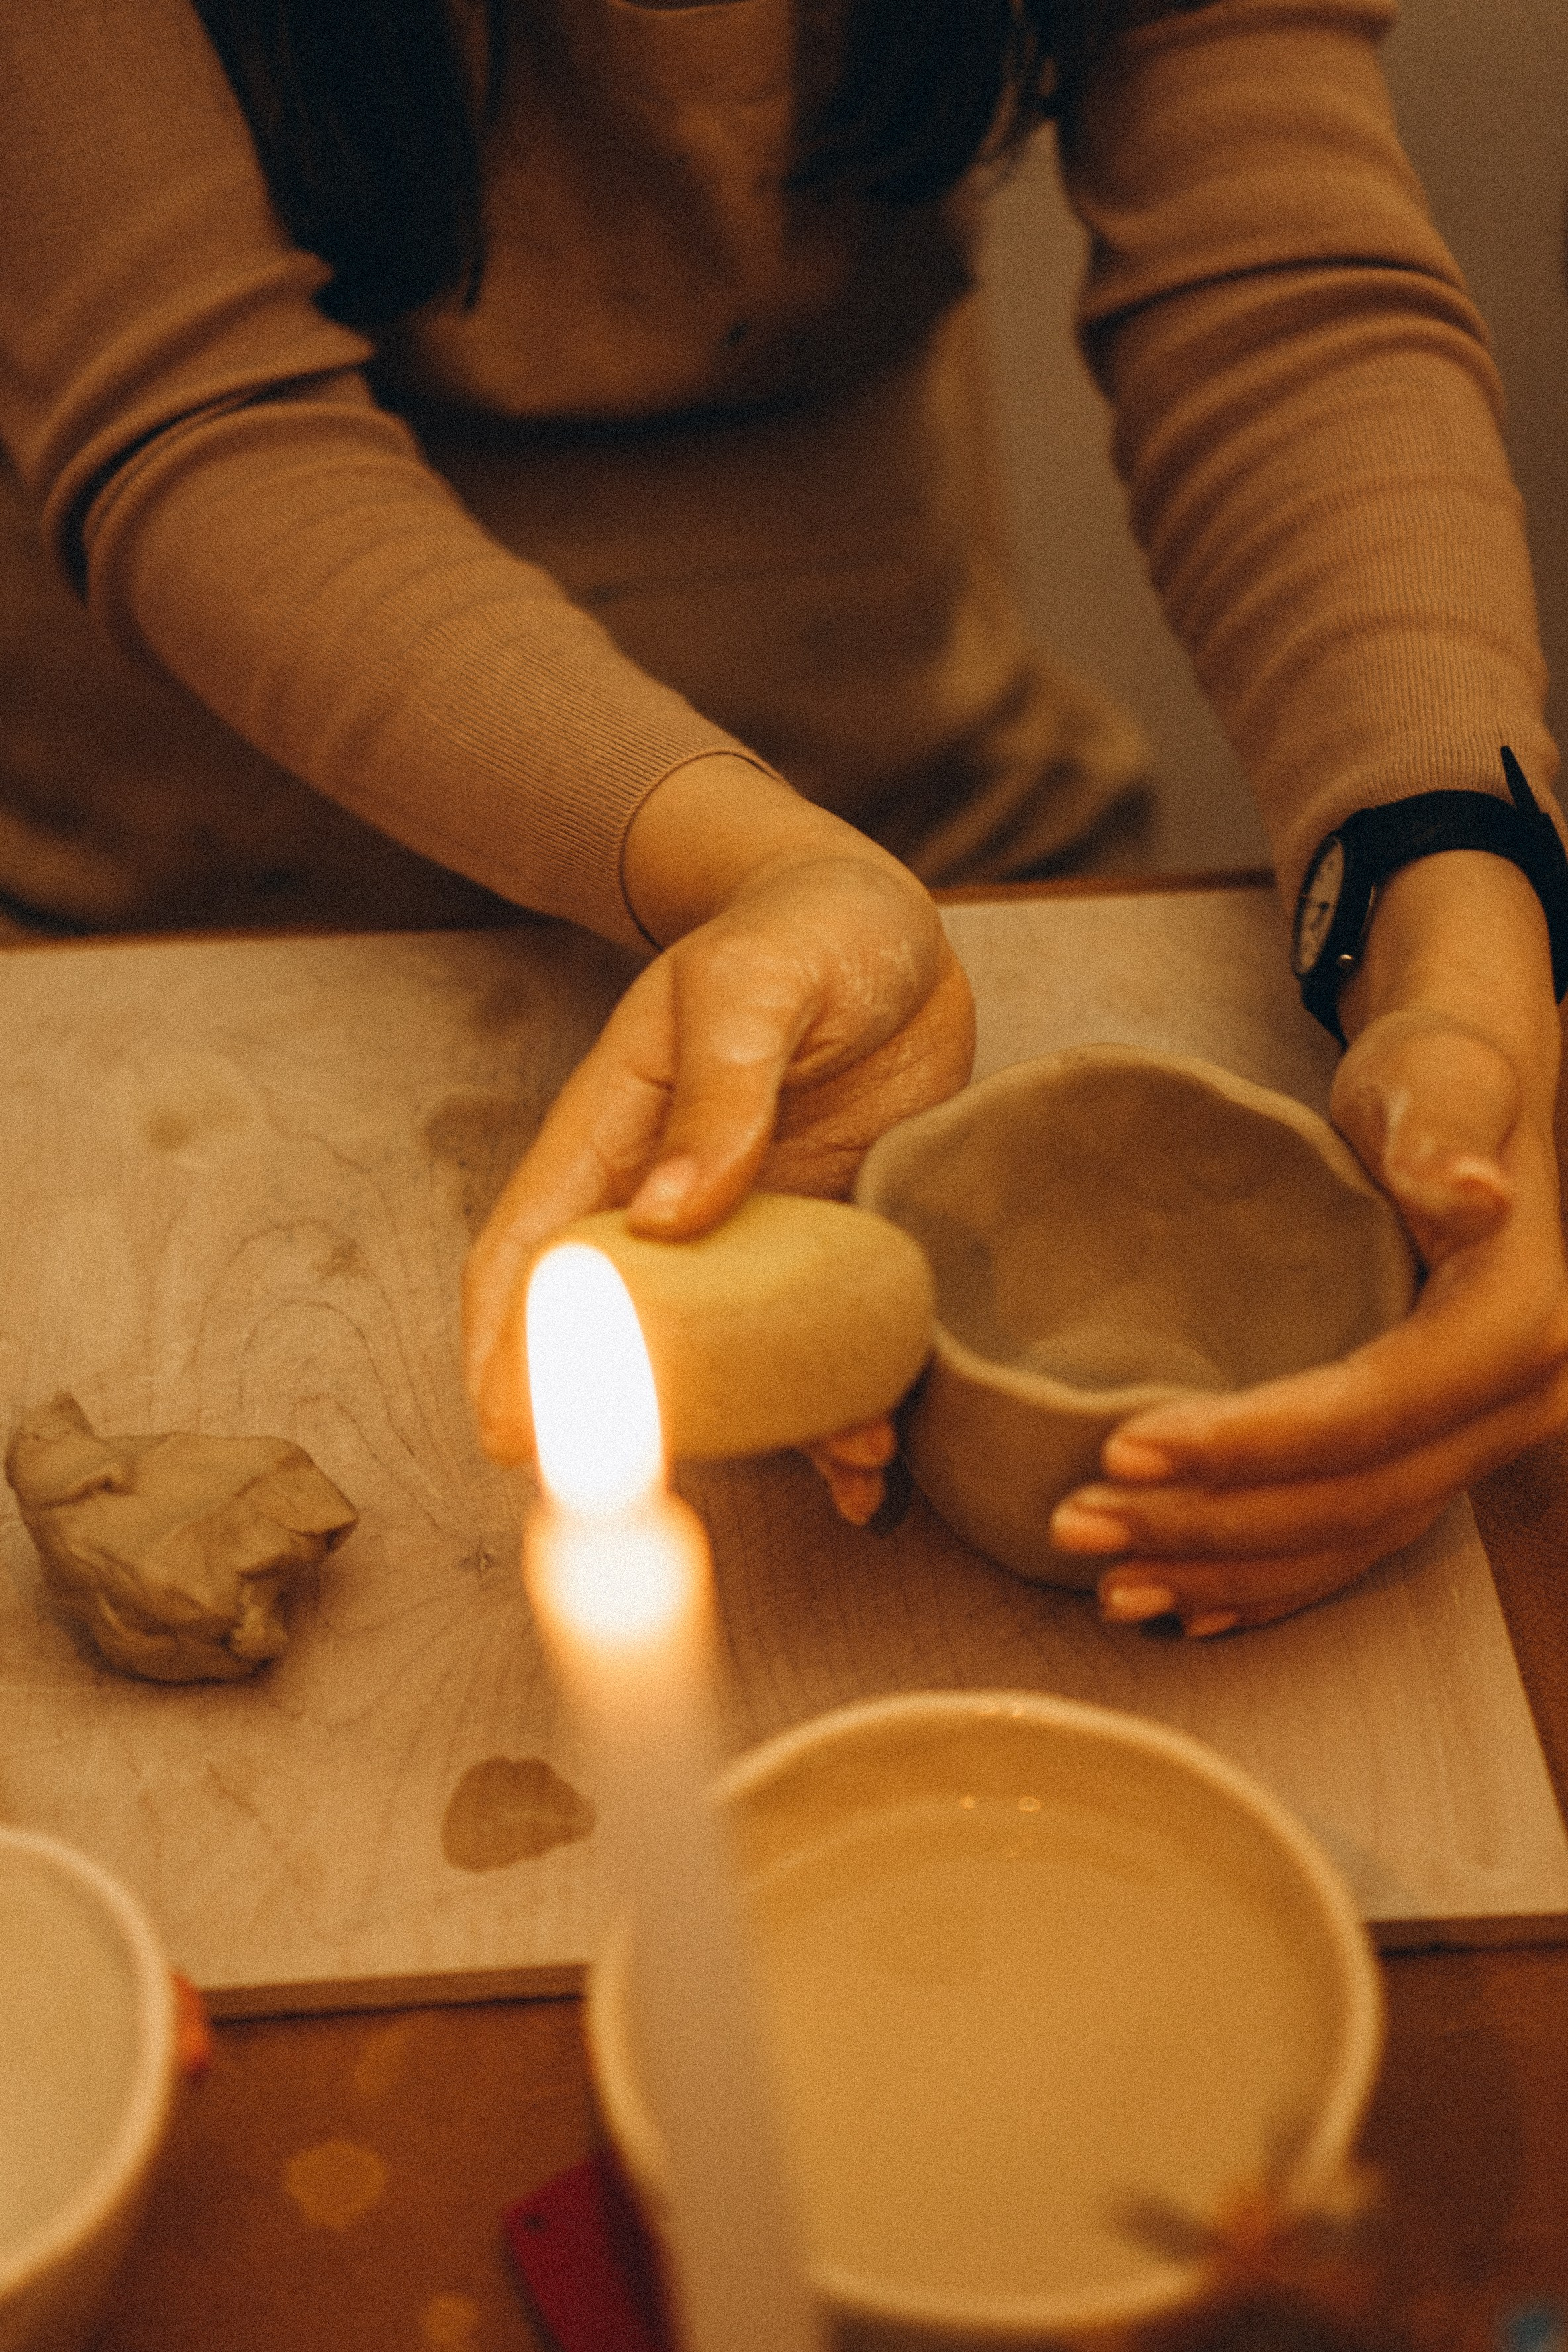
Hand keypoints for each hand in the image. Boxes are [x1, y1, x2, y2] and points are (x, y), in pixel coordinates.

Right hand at [463, 762, 974, 1460]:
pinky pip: (818, 1345)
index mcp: (610, 1138)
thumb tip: (669, 1216)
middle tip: (675, 1502)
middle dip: (641, 1426)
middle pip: (625, 1338)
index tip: (507, 1435)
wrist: (889, 932)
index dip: (505, 1348)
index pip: (531, 1257)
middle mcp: (668, 1206)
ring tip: (844, 1465)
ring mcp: (751, 1238)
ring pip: (733, 1360)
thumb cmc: (796, 935)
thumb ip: (720, 1097)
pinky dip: (842, 1404)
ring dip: (772, 1428)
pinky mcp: (827, 1250)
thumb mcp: (749, 990)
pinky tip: (877, 1456)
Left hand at [1048, 852, 1567, 1634]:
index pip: (1371, 1411)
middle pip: (1352, 1500)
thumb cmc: (1438, 1076)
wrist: (1466, 1102)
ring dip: (1224, 1571)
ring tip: (1106, 1582)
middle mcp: (1509, 1405)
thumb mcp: (1440, 1076)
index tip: (1122, 1446)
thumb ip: (1446, 1128)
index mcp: (1515, 1325)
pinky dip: (1266, 1580)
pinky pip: (1350, 1541)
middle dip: (1210, 1527)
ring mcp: (1473, 1441)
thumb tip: (1475, 1192)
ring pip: (1346, 1540)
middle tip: (1076, 1523)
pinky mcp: (1430, 1452)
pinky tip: (1184, 1601)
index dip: (1249, 1444)